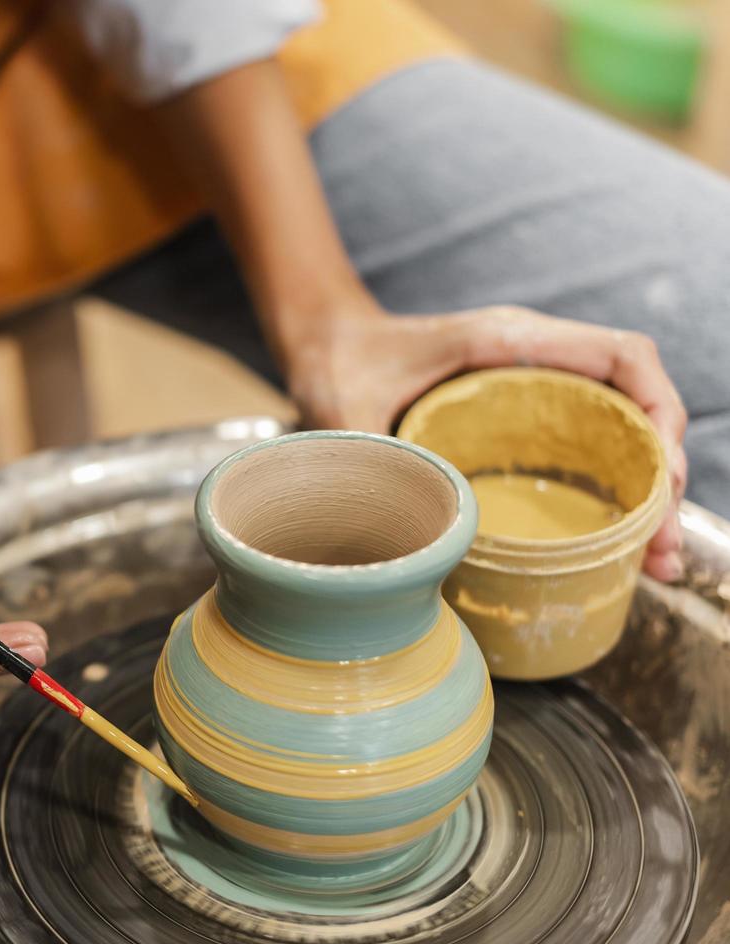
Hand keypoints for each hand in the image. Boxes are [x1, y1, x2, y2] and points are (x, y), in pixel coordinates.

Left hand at [283, 303, 687, 581]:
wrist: (323, 344)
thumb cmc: (338, 362)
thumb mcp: (346, 410)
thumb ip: (369, 454)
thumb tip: (399, 528)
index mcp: (507, 339)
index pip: (619, 357)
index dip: (658, 412)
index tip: (662, 477)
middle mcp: (535, 357)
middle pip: (633, 403)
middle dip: (661, 474)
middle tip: (662, 547)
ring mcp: (534, 387)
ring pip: (618, 430)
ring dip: (645, 492)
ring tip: (655, 561)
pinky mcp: (522, 417)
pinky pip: (586, 447)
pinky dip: (609, 492)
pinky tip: (616, 547)